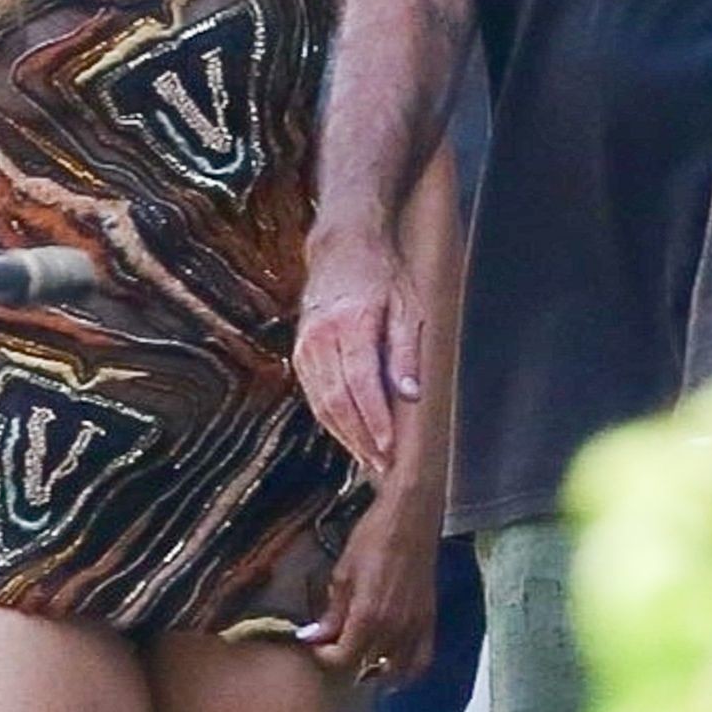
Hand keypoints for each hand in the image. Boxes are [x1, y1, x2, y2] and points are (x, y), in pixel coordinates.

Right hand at [293, 227, 423, 474]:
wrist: (342, 245)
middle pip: (338, 401)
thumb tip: (411, 396)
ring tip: (369, 459)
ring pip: (321, 403)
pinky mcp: (300, 351)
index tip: (390, 448)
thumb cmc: (382, 274)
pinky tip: (349, 435)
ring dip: (345, 436)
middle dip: (361, 438)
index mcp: (351, 324)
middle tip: (383, 466)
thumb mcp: (407, 305)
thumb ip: (407, 351)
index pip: (361, 384)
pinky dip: (331, 419)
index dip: (375, 420)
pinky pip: (313, 394)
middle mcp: (322, 337)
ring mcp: (306, 345)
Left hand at [295, 488, 438, 684]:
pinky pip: (421, 661)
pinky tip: (392, 664)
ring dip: (374, 671)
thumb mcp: (343, 572)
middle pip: (365, 668)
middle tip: (335, 645)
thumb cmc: (373, 537)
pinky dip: (406, 670)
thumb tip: (312, 638)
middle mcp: (393, 630)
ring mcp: (414, 628)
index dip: (324, 656)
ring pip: (394, 672)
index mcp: (367, 617)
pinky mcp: (429, 621)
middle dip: (345, 660)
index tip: (317, 644)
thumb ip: (331, 612)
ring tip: (361, 658)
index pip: (341, 660)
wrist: (410, 516)